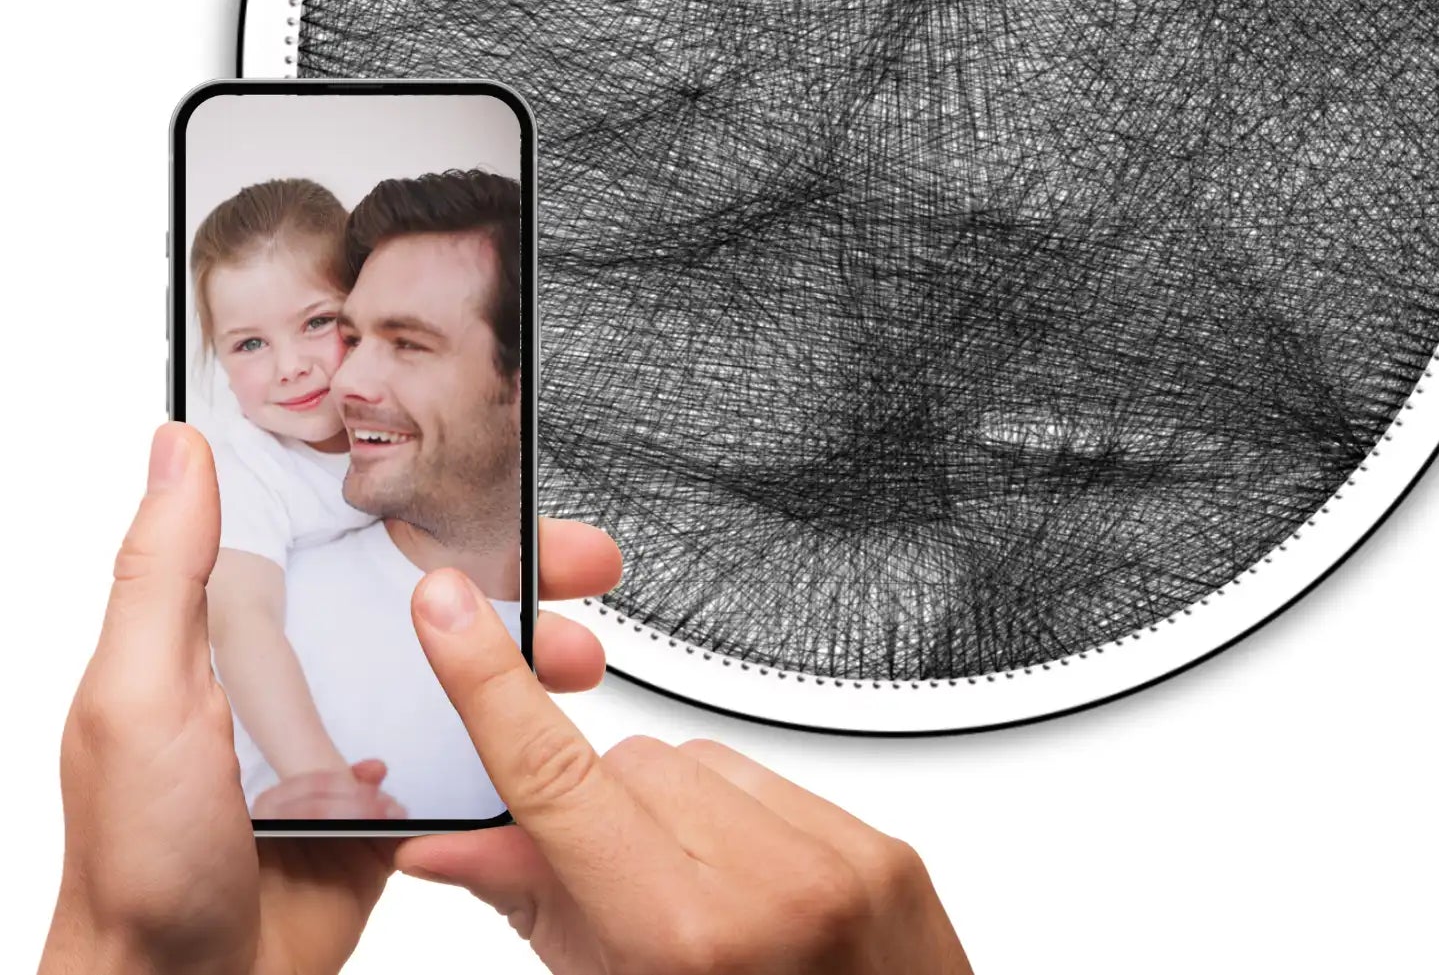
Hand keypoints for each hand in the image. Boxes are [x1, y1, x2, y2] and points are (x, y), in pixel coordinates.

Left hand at [40, 422, 622, 974]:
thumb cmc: (137, 861)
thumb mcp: (138, 698)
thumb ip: (162, 572)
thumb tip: (175, 450)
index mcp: (243, 627)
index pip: (354, 534)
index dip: (435, 504)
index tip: (501, 483)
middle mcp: (305, 667)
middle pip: (429, 594)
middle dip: (517, 572)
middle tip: (579, 561)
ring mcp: (353, 732)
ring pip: (461, 666)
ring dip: (527, 654)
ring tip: (573, 654)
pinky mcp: (390, 796)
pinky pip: (465, 747)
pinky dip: (508, 733)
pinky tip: (537, 726)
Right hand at [398, 569, 973, 973]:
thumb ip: (535, 907)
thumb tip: (444, 843)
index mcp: (686, 939)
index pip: (559, 781)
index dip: (491, 687)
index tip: (450, 609)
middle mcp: (771, 886)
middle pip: (628, 764)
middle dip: (602, 814)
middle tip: (619, 895)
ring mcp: (838, 861)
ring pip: (697, 759)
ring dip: (674, 812)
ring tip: (697, 903)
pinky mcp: (882, 846)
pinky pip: (771, 777)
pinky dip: (740, 817)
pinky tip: (750, 886)